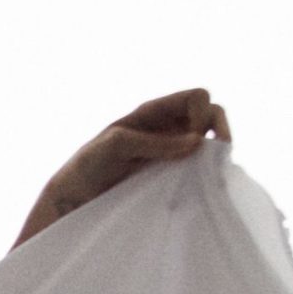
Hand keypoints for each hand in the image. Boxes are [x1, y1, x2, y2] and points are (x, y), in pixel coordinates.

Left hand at [15, 88, 232, 245]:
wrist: (74, 196)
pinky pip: (196, 165)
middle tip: (216, 159)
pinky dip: (205, 170)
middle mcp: (166, 126)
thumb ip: (154, 144)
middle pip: (211, 113)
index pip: (197, 97)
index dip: (203, 115)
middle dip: (219, 130)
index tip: (194, 143)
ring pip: (207, 140)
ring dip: (214, 152)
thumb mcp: (117, 147)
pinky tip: (202, 183)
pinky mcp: (168, 172)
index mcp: (154, 111)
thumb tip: (198, 143)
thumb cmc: (88, 165)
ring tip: (213, 173)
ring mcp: (169, 149)